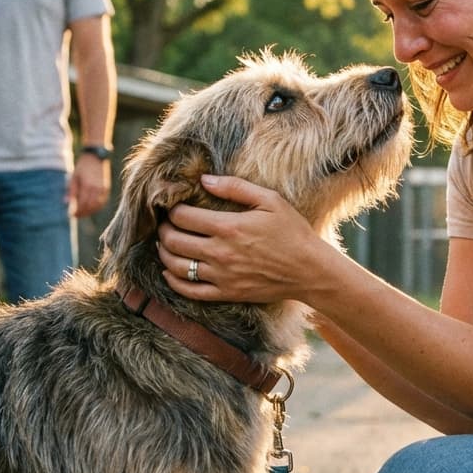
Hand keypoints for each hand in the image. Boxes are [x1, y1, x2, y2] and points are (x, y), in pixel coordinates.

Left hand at [68, 152, 110, 217]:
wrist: (95, 157)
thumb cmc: (82, 167)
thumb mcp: (74, 177)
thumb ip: (71, 191)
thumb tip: (66, 203)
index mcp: (87, 186)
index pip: (82, 204)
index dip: (77, 211)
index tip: (71, 214)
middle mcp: (97, 189)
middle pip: (90, 206)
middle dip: (83, 213)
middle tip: (76, 215)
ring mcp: (103, 189)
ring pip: (97, 206)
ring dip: (90, 211)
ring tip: (83, 213)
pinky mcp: (106, 188)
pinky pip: (103, 202)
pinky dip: (97, 207)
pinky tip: (91, 208)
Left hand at [157, 175, 327, 303]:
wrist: (309, 270)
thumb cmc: (292, 232)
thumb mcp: (270, 200)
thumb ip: (236, 187)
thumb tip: (204, 180)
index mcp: (229, 227)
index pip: (183, 217)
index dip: (172, 210)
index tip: (173, 206)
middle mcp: (220, 253)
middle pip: (174, 241)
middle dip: (163, 230)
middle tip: (164, 224)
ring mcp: (221, 276)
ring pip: (177, 266)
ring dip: (164, 253)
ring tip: (165, 244)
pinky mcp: (226, 293)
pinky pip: (190, 291)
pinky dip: (173, 281)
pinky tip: (170, 272)